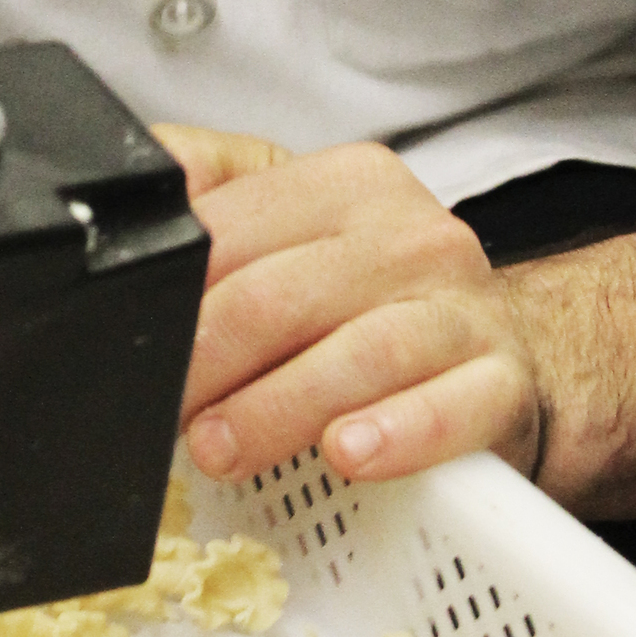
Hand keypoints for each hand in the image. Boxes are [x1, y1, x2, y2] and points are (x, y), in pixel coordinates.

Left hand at [154, 129, 545, 489]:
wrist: (499, 351)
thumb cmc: (374, 298)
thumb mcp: (297, 230)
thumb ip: (216, 197)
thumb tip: (138, 184)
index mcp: (350, 183)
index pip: (234, 230)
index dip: (170, 297)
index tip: (133, 345)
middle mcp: (412, 236)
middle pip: (280, 297)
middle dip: (205, 363)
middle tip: (166, 413)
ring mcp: (465, 309)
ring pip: (359, 354)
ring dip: (276, 410)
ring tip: (221, 448)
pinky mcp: (502, 383)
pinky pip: (450, 408)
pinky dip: (395, 433)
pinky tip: (348, 452)